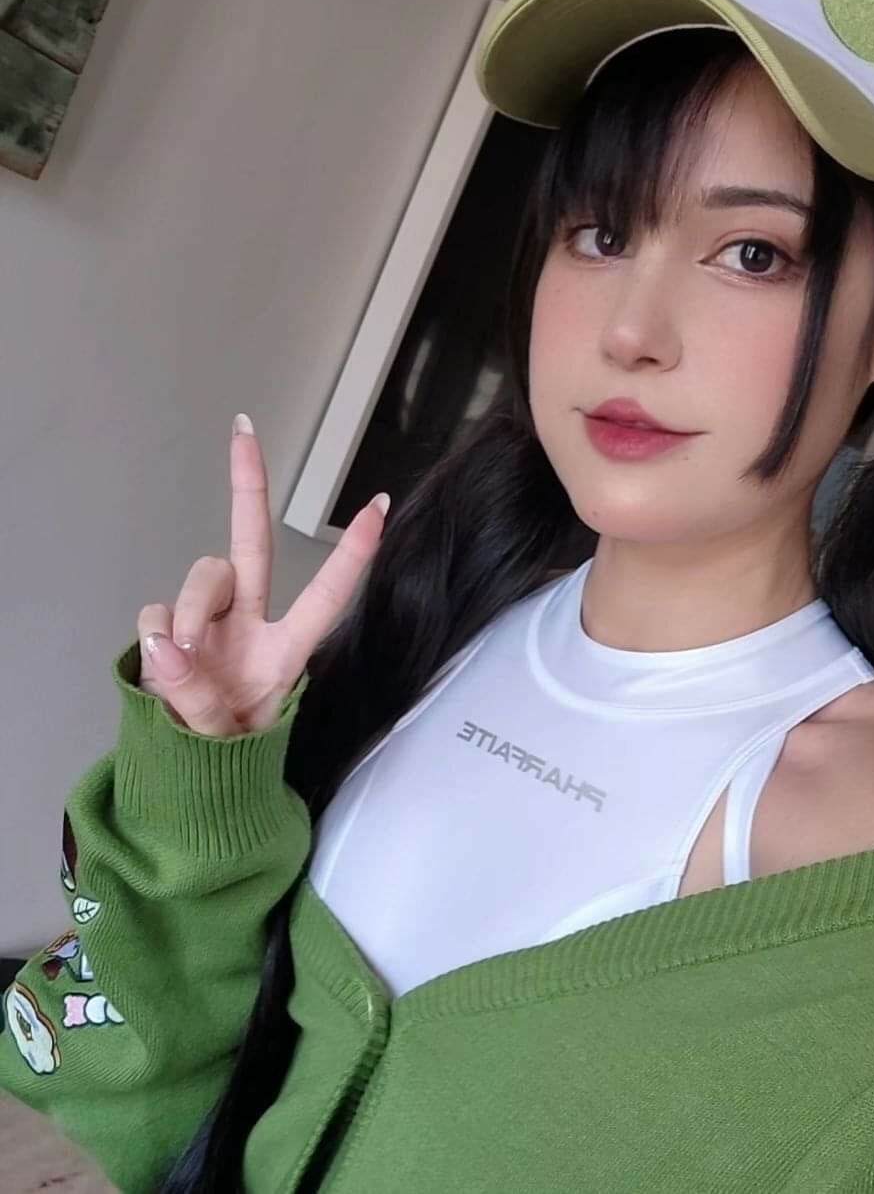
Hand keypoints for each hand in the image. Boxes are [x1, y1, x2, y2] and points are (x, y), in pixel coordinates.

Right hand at [136, 415, 388, 737]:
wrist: (184, 775)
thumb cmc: (224, 755)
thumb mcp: (224, 738)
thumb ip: (197, 698)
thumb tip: (168, 646)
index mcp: (285, 650)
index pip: (326, 593)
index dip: (354, 552)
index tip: (381, 502)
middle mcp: (249, 624)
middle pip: (251, 543)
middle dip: (248, 485)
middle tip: (244, 430)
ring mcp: (208, 623)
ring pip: (203, 575)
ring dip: (194, 608)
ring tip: (187, 659)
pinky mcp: (167, 630)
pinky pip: (159, 610)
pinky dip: (159, 633)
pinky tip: (162, 664)